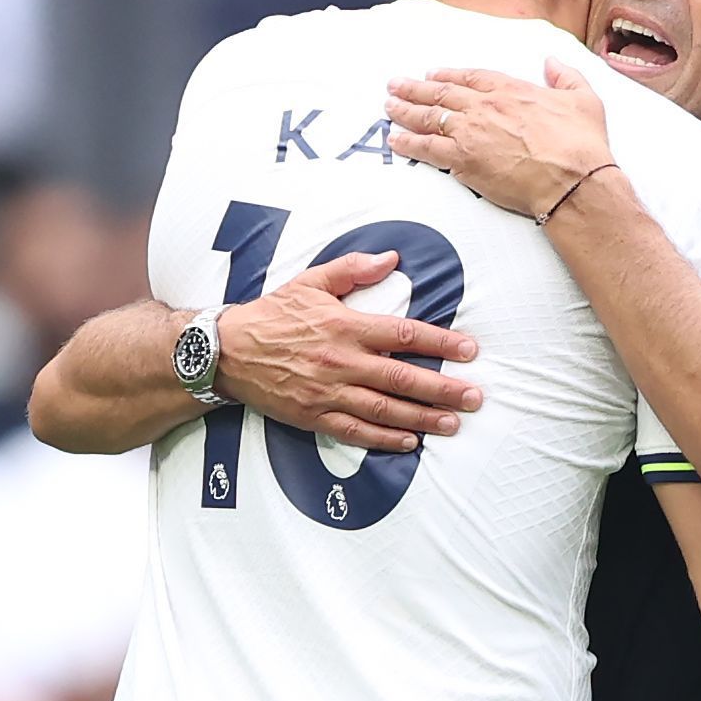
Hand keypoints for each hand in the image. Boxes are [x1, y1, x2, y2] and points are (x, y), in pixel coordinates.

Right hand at [217, 250, 483, 452]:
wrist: (226, 351)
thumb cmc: (271, 315)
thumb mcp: (311, 281)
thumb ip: (354, 269)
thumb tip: (392, 258)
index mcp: (345, 326)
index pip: (405, 335)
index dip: (441, 343)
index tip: (469, 351)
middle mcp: (342, 362)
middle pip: (403, 379)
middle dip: (444, 389)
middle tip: (474, 397)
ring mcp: (329, 393)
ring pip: (385, 410)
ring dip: (423, 418)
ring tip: (453, 423)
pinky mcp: (314, 416)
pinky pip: (356, 432)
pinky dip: (385, 439)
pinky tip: (410, 441)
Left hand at [385, 60, 613, 219]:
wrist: (572, 179)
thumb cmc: (581, 144)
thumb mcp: (583, 99)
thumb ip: (566, 76)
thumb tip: (552, 61)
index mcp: (511, 89)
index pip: (471, 77)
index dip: (449, 75)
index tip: (433, 74)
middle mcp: (485, 106)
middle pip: (441, 93)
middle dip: (415, 88)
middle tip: (395, 85)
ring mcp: (470, 132)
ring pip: (428, 117)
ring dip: (405, 111)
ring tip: (389, 107)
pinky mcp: (462, 160)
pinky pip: (426, 149)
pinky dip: (408, 143)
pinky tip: (395, 140)